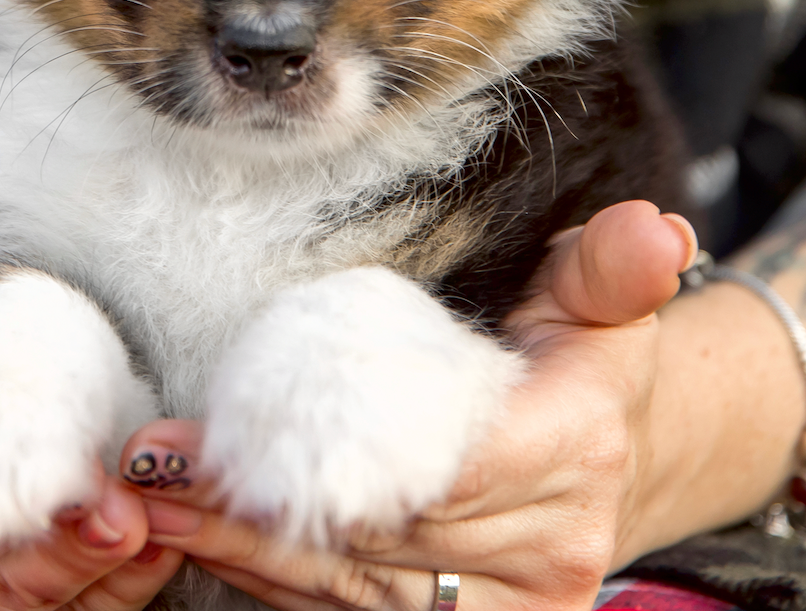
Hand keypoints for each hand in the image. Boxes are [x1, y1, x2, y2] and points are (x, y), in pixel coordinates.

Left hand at [115, 203, 697, 610]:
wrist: (615, 454)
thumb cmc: (577, 353)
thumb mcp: (596, 292)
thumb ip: (611, 264)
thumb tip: (656, 231)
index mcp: (577, 449)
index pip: (443, 468)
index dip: (330, 459)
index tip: (226, 430)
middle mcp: (554, 548)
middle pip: (383, 539)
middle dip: (256, 505)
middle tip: (150, 466)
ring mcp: (516, 607)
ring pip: (360, 595)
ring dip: (245, 554)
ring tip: (152, 509)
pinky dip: (276, 588)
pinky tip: (205, 549)